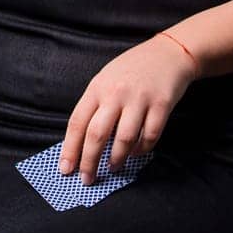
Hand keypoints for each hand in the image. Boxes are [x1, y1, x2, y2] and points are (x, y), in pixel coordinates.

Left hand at [60, 34, 197, 184]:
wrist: (167, 54)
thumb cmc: (131, 70)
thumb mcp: (105, 80)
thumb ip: (95, 106)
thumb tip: (81, 142)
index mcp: (97, 87)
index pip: (77, 122)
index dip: (70, 148)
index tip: (66, 168)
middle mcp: (116, 93)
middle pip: (97, 134)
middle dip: (89, 161)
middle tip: (87, 178)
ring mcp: (139, 99)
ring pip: (124, 138)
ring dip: (117, 158)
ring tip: (113, 167)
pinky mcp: (161, 104)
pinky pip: (150, 135)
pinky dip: (142, 149)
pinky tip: (136, 153)